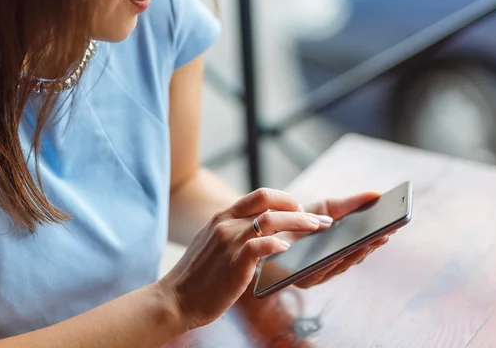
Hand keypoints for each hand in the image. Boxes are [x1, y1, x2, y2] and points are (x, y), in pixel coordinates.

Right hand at [158, 188, 332, 329]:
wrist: (175, 299)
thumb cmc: (197, 276)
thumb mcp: (212, 243)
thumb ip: (232, 232)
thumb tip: (260, 231)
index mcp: (221, 217)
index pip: (260, 195)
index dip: (285, 199)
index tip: (300, 209)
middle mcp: (226, 224)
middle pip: (270, 204)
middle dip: (300, 210)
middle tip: (320, 221)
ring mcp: (229, 242)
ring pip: (270, 221)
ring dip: (299, 223)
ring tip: (315, 229)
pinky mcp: (233, 263)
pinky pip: (261, 246)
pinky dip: (278, 244)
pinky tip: (289, 249)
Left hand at [280, 192, 391, 287]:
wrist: (266, 224)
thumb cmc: (299, 217)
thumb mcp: (327, 208)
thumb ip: (351, 204)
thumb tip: (378, 194)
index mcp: (340, 250)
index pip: (361, 248)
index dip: (376, 240)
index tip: (391, 229)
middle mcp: (330, 265)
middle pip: (354, 258)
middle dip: (370, 246)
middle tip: (384, 234)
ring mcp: (317, 274)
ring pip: (340, 266)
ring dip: (356, 255)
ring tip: (368, 241)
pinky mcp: (301, 279)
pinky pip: (319, 272)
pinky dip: (331, 262)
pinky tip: (339, 251)